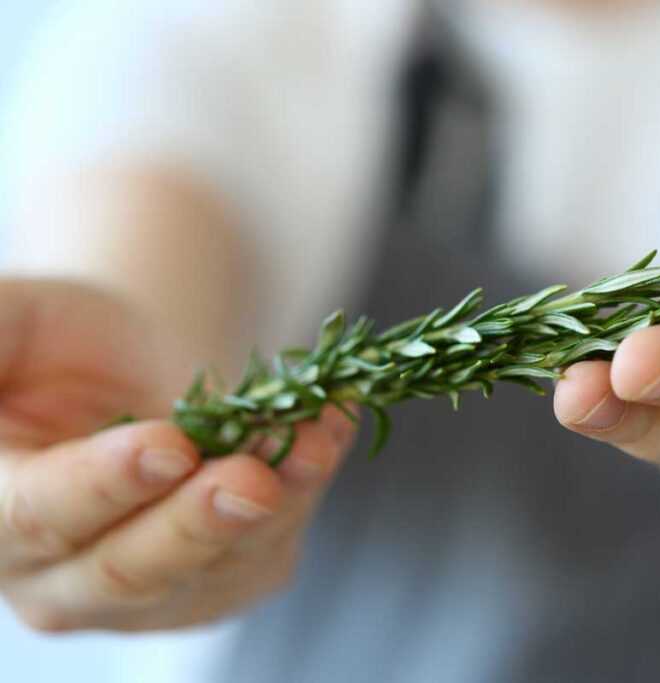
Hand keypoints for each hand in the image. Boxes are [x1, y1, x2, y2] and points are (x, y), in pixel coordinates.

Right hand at [0, 281, 353, 631]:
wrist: (128, 374)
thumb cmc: (55, 346)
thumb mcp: (11, 324)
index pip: (38, 516)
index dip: (101, 485)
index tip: (169, 444)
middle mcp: (55, 576)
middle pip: (127, 570)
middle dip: (196, 523)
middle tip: (250, 479)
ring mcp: (142, 591)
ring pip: (211, 567)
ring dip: (273, 506)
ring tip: (312, 443)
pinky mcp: (216, 580)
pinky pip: (264, 549)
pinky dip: (306, 490)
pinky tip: (330, 431)